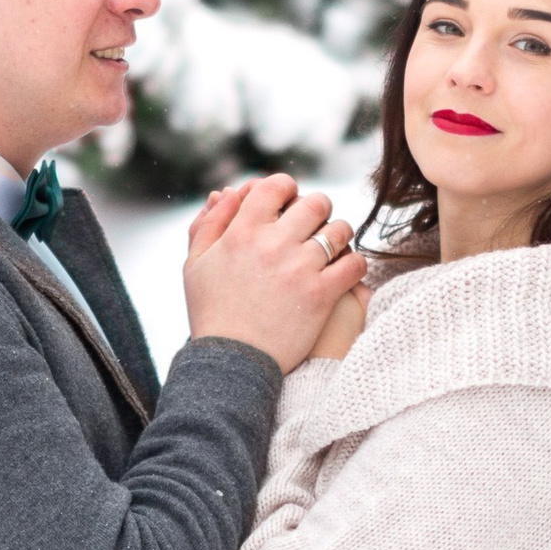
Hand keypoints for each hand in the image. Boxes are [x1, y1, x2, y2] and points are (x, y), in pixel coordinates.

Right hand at [183, 170, 366, 371]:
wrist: (231, 363)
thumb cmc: (212, 313)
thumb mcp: (196, 265)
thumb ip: (209, 224)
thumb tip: (228, 193)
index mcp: (242, 232)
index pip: (276, 185)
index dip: (287, 189)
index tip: (289, 202)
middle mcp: (272, 244)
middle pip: (315, 203)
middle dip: (318, 211)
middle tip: (315, 226)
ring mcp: (300, 268)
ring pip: (340, 230)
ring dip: (340, 236)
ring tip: (332, 249)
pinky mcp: (321, 294)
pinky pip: (354, 264)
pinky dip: (355, 264)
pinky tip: (345, 272)